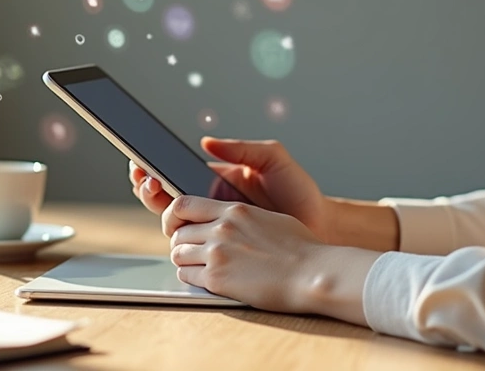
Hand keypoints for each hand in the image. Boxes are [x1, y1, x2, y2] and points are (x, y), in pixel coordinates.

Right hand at [129, 137, 331, 241]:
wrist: (320, 225)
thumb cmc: (299, 192)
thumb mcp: (274, 160)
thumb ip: (242, 148)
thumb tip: (207, 142)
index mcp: (218, 182)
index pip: (179, 175)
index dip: (156, 168)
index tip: (143, 160)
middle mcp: (212, 205)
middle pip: (167, 198)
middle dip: (147, 185)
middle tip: (144, 177)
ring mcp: (215, 228)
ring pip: (173, 221)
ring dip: (155, 205)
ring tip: (151, 189)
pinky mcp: (223, 250)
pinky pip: (193, 246)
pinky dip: (176, 236)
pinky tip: (171, 223)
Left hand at [162, 195, 327, 313]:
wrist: (312, 274)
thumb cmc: (301, 248)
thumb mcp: (269, 217)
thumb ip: (241, 216)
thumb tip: (229, 218)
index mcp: (233, 210)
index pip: (183, 204)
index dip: (173, 215)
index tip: (176, 223)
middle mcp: (221, 229)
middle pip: (177, 231)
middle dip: (180, 242)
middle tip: (190, 250)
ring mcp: (216, 254)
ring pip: (177, 254)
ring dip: (185, 260)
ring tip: (199, 265)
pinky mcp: (217, 279)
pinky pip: (187, 276)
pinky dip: (192, 277)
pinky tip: (207, 279)